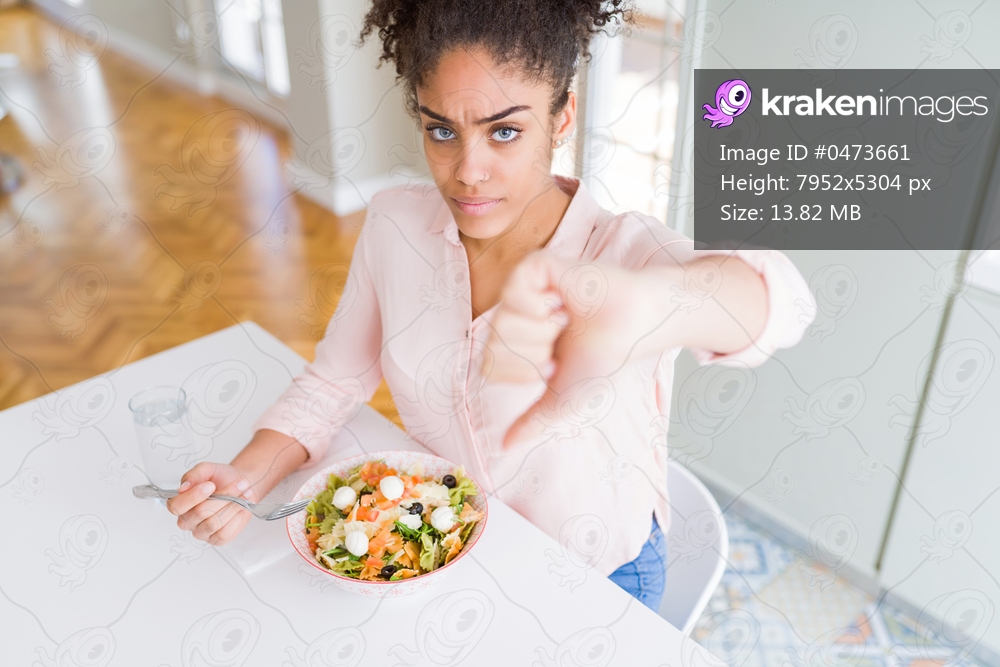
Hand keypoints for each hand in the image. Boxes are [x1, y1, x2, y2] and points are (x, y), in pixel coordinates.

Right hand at [166, 462, 255, 545]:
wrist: (241, 486)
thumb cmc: (221, 478)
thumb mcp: (207, 469)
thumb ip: (194, 474)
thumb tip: (183, 487)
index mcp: (180, 503)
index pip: (176, 506)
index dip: (193, 497)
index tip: (210, 485)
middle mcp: (187, 521)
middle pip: (200, 513)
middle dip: (224, 496)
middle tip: (240, 483)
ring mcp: (201, 532)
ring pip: (213, 524)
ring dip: (232, 506)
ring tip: (243, 494)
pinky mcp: (216, 539)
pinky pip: (224, 534)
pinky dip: (236, 518)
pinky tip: (240, 508)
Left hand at [482, 250, 669, 448]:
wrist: (631, 329)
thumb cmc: (602, 358)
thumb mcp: (561, 398)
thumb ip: (532, 422)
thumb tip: (504, 448)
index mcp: (515, 342)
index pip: (487, 367)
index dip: (523, 374)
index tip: (554, 363)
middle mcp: (513, 315)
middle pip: (492, 347)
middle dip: (533, 354)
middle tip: (561, 341)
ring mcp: (521, 289)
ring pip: (502, 323)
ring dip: (541, 331)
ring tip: (565, 319)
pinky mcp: (533, 266)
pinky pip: (513, 294)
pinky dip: (541, 306)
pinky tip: (561, 302)